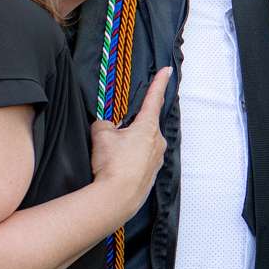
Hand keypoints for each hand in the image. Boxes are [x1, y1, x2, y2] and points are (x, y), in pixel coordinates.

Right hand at [89, 67, 170, 223]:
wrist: (116, 198)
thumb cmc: (112, 164)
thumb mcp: (101, 135)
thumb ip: (104, 124)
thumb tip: (107, 128)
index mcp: (148, 127)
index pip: (153, 99)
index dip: (159, 83)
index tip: (168, 70)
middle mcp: (157, 142)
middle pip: (142, 126)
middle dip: (126, 130)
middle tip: (109, 142)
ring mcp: (156, 160)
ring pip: (139, 145)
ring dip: (125, 148)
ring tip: (109, 159)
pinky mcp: (151, 175)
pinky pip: (138, 161)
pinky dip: (126, 162)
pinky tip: (115, 169)